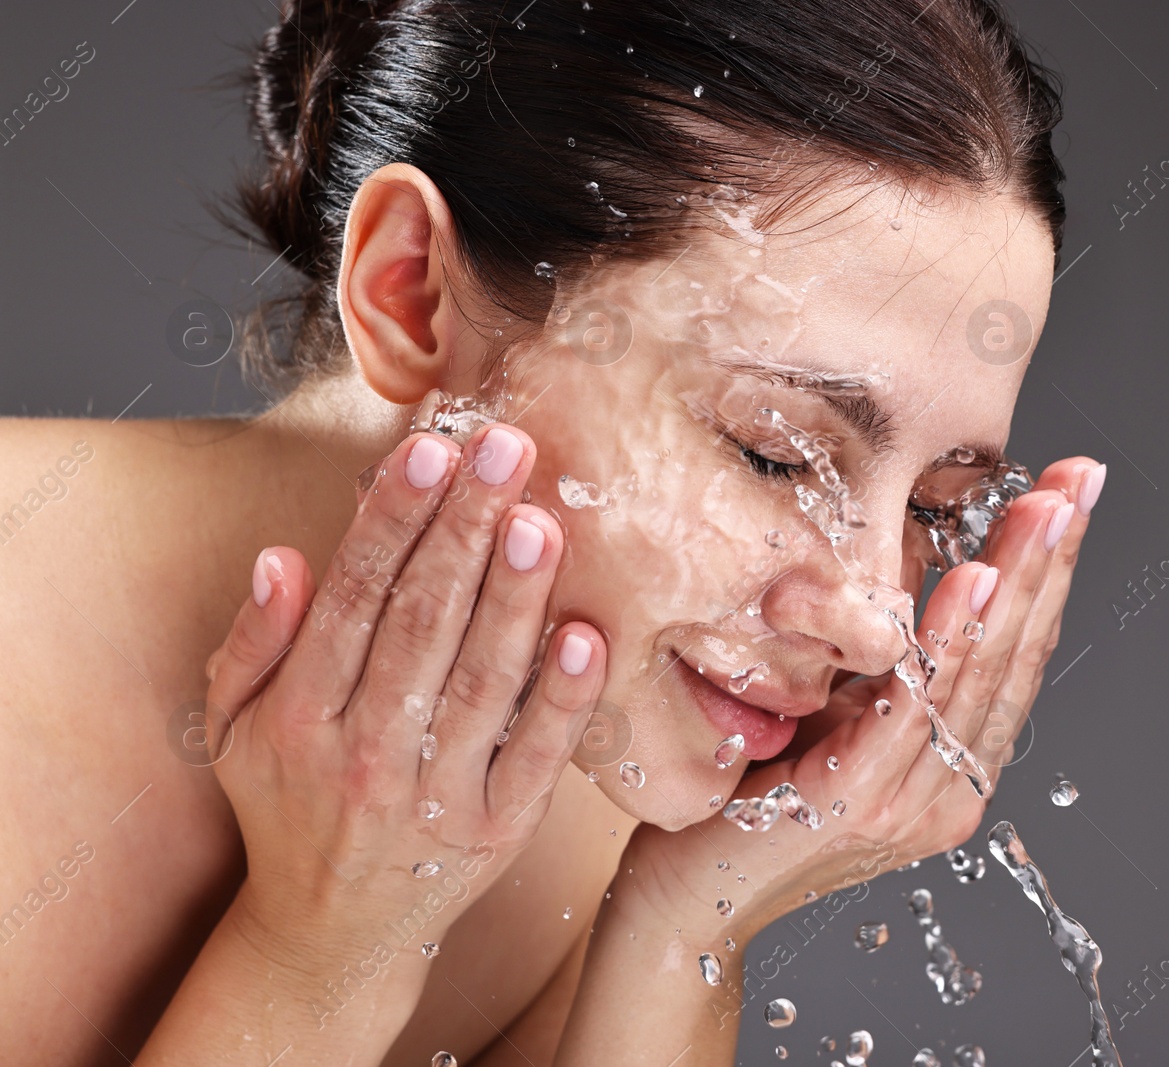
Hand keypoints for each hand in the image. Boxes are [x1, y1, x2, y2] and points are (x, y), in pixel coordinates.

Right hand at [201, 423, 605, 966]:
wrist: (329, 934)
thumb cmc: (289, 805)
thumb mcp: (238, 728)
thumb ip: (255, 642)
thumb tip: (282, 556)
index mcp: (299, 718)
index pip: (352, 601)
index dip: (391, 522)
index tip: (427, 451)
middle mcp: (366, 756)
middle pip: (421, 626)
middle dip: (463, 530)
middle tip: (504, 449)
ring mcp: (437, 797)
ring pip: (482, 682)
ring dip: (514, 598)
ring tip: (540, 519)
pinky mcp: (500, 832)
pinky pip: (537, 757)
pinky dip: (563, 698)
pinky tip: (586, 633)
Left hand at [618, 457, 1104, 943]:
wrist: (684, 896)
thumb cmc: (749, 792)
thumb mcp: (831, 704)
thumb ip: (878, 652)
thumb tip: (912, 553)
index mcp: (949, 766)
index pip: (1014, 657)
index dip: (1048, 574)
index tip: (1072, 492)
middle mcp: (947, 791)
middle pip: (1014, 659)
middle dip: (1051, 562)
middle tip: (1082, 479)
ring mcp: (910, 807)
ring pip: (977, 678)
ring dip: (1016, 586)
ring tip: (1044, 512)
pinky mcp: (857, 808)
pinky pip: (912, 710)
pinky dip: (948, 643)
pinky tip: (974, 582)